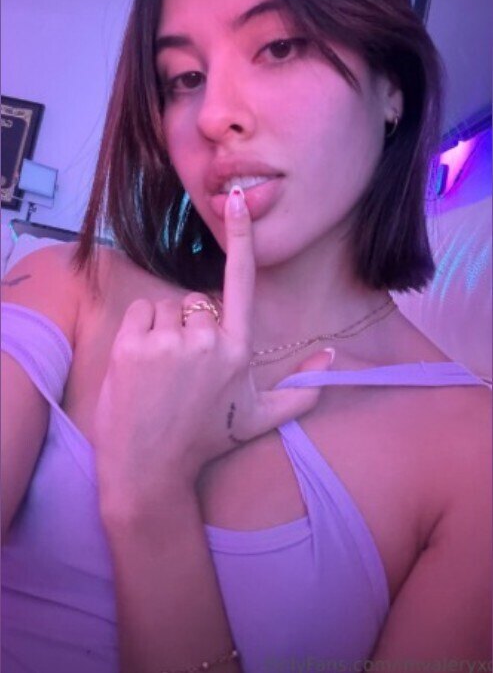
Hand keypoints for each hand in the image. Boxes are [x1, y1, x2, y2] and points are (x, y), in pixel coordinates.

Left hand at [93, 186, 334, 515]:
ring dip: (162, 332)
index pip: (243, 282)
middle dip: (190, 328)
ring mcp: (170, 342)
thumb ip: (301, 388)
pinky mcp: (134, 346)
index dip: (243, 238)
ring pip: (167, 308)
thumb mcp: (258, 417)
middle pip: (197, 304)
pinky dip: (137, 331)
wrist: (149, 472)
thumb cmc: (203, 441)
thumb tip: (332, 357)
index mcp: (239, 351)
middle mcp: (209, 340)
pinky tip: (141, 366)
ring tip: (161, 374)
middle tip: (183, 373)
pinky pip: (139, 312)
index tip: (236, 200)